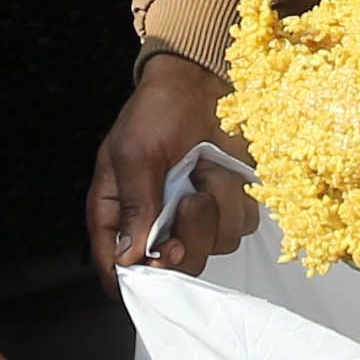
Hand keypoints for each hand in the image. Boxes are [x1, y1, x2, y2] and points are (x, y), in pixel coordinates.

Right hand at [91, 56, 247, 269]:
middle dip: (190, 236)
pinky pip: (242, 225)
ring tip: (204, 169)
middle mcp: (156, 224)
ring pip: (215, 246)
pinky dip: (238, 198)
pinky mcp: (229, 207)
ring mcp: (196, 218)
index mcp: (118, 214)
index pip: (118, 270)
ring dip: (216, 206)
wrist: (200, 81)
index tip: (161, 258)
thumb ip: (134, 206)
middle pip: (176, 268)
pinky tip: (223, 170)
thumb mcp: (135, 153)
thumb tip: (128, 257)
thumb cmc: (157, 110)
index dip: (139, 277)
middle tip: (189, 199)